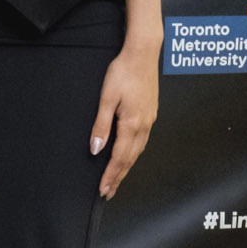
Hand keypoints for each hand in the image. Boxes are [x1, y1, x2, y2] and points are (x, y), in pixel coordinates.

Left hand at [92, 41, 158, 199]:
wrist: (142, 54)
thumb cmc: (122, 72)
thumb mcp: (106, 98)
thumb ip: (101, 126)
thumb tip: (96, 149)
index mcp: (132, 123)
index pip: (119, 157)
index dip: (111, 175)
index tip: (103, 190)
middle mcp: (144, 125)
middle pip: (130, 159)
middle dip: (118, 177)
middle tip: (108, 193)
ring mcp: (149, 120)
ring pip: (137, 152)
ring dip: (126, 168)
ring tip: (116, 180)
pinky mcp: (150, 114)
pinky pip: (142, 141)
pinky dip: (133, 154)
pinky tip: (128, 157)